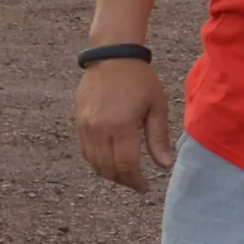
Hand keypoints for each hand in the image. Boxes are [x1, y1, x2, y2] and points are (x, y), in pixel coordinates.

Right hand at [76, 57, 172, 188]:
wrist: (112, 56)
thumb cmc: (140, 80)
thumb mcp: (156, 106)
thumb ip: (159, 138)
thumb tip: (164, 165)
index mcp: (121, 126)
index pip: (126, 166)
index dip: (135, 181)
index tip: (145, 187)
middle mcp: (99, 129)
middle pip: (108, 168)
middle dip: (123, 181)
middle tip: (137, 184)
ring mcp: (85, 126)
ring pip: (94, 163)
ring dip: (109, 173)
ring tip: (125, 174)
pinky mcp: (78, 121)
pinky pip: (85, 151)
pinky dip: (96, 162)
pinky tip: (109, 162)